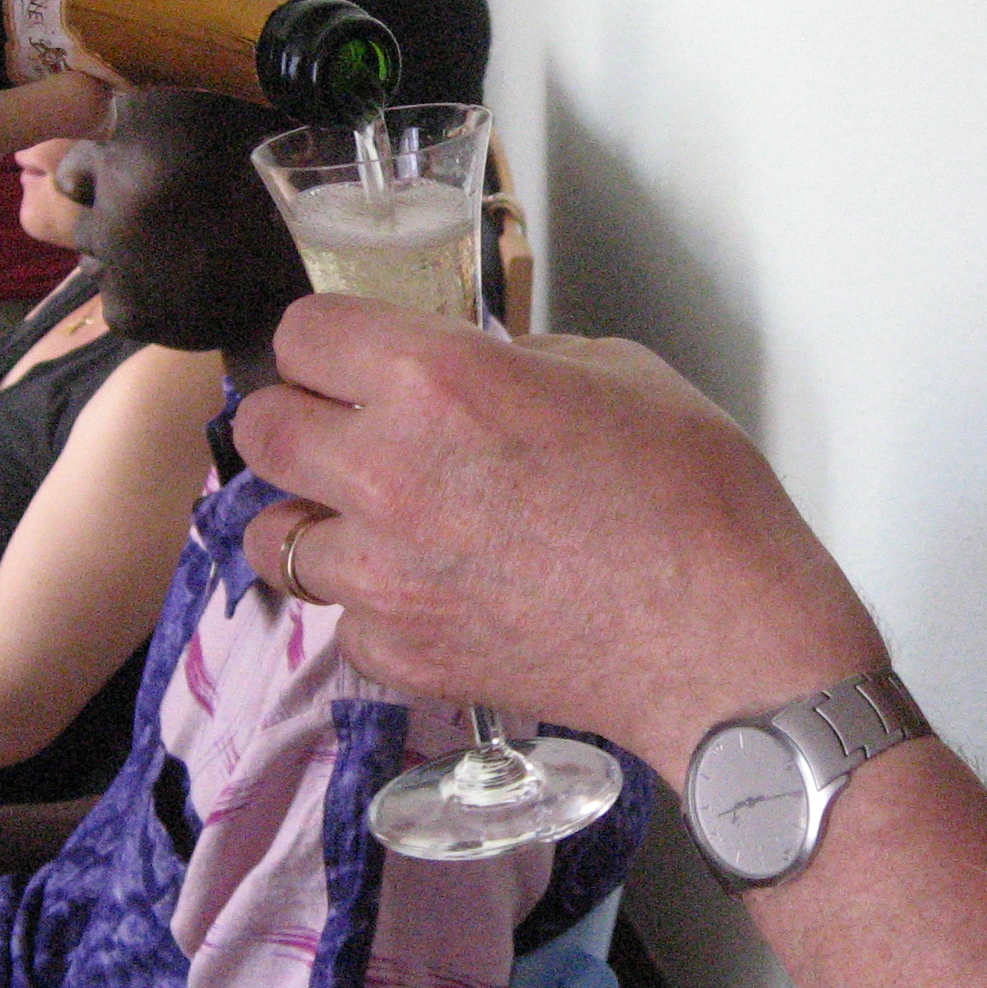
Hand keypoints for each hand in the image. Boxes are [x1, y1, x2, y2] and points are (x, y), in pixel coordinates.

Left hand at [232, 297, 885, 781]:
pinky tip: (433, 595)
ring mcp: (381, 575)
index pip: (300, 333)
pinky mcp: (399, 654)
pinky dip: (372, 607)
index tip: (353, 357)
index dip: (329, 341)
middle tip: (346, 432)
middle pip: (261, 430)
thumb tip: (472, 372)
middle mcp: (383, 471)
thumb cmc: (693, 495)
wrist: (725, 640)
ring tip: (377, 523)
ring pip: (273, 536)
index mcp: (432, 379)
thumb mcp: (614, 370)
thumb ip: (513, 360)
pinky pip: (340, 620)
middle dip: (298, 421)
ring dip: (315, 521)